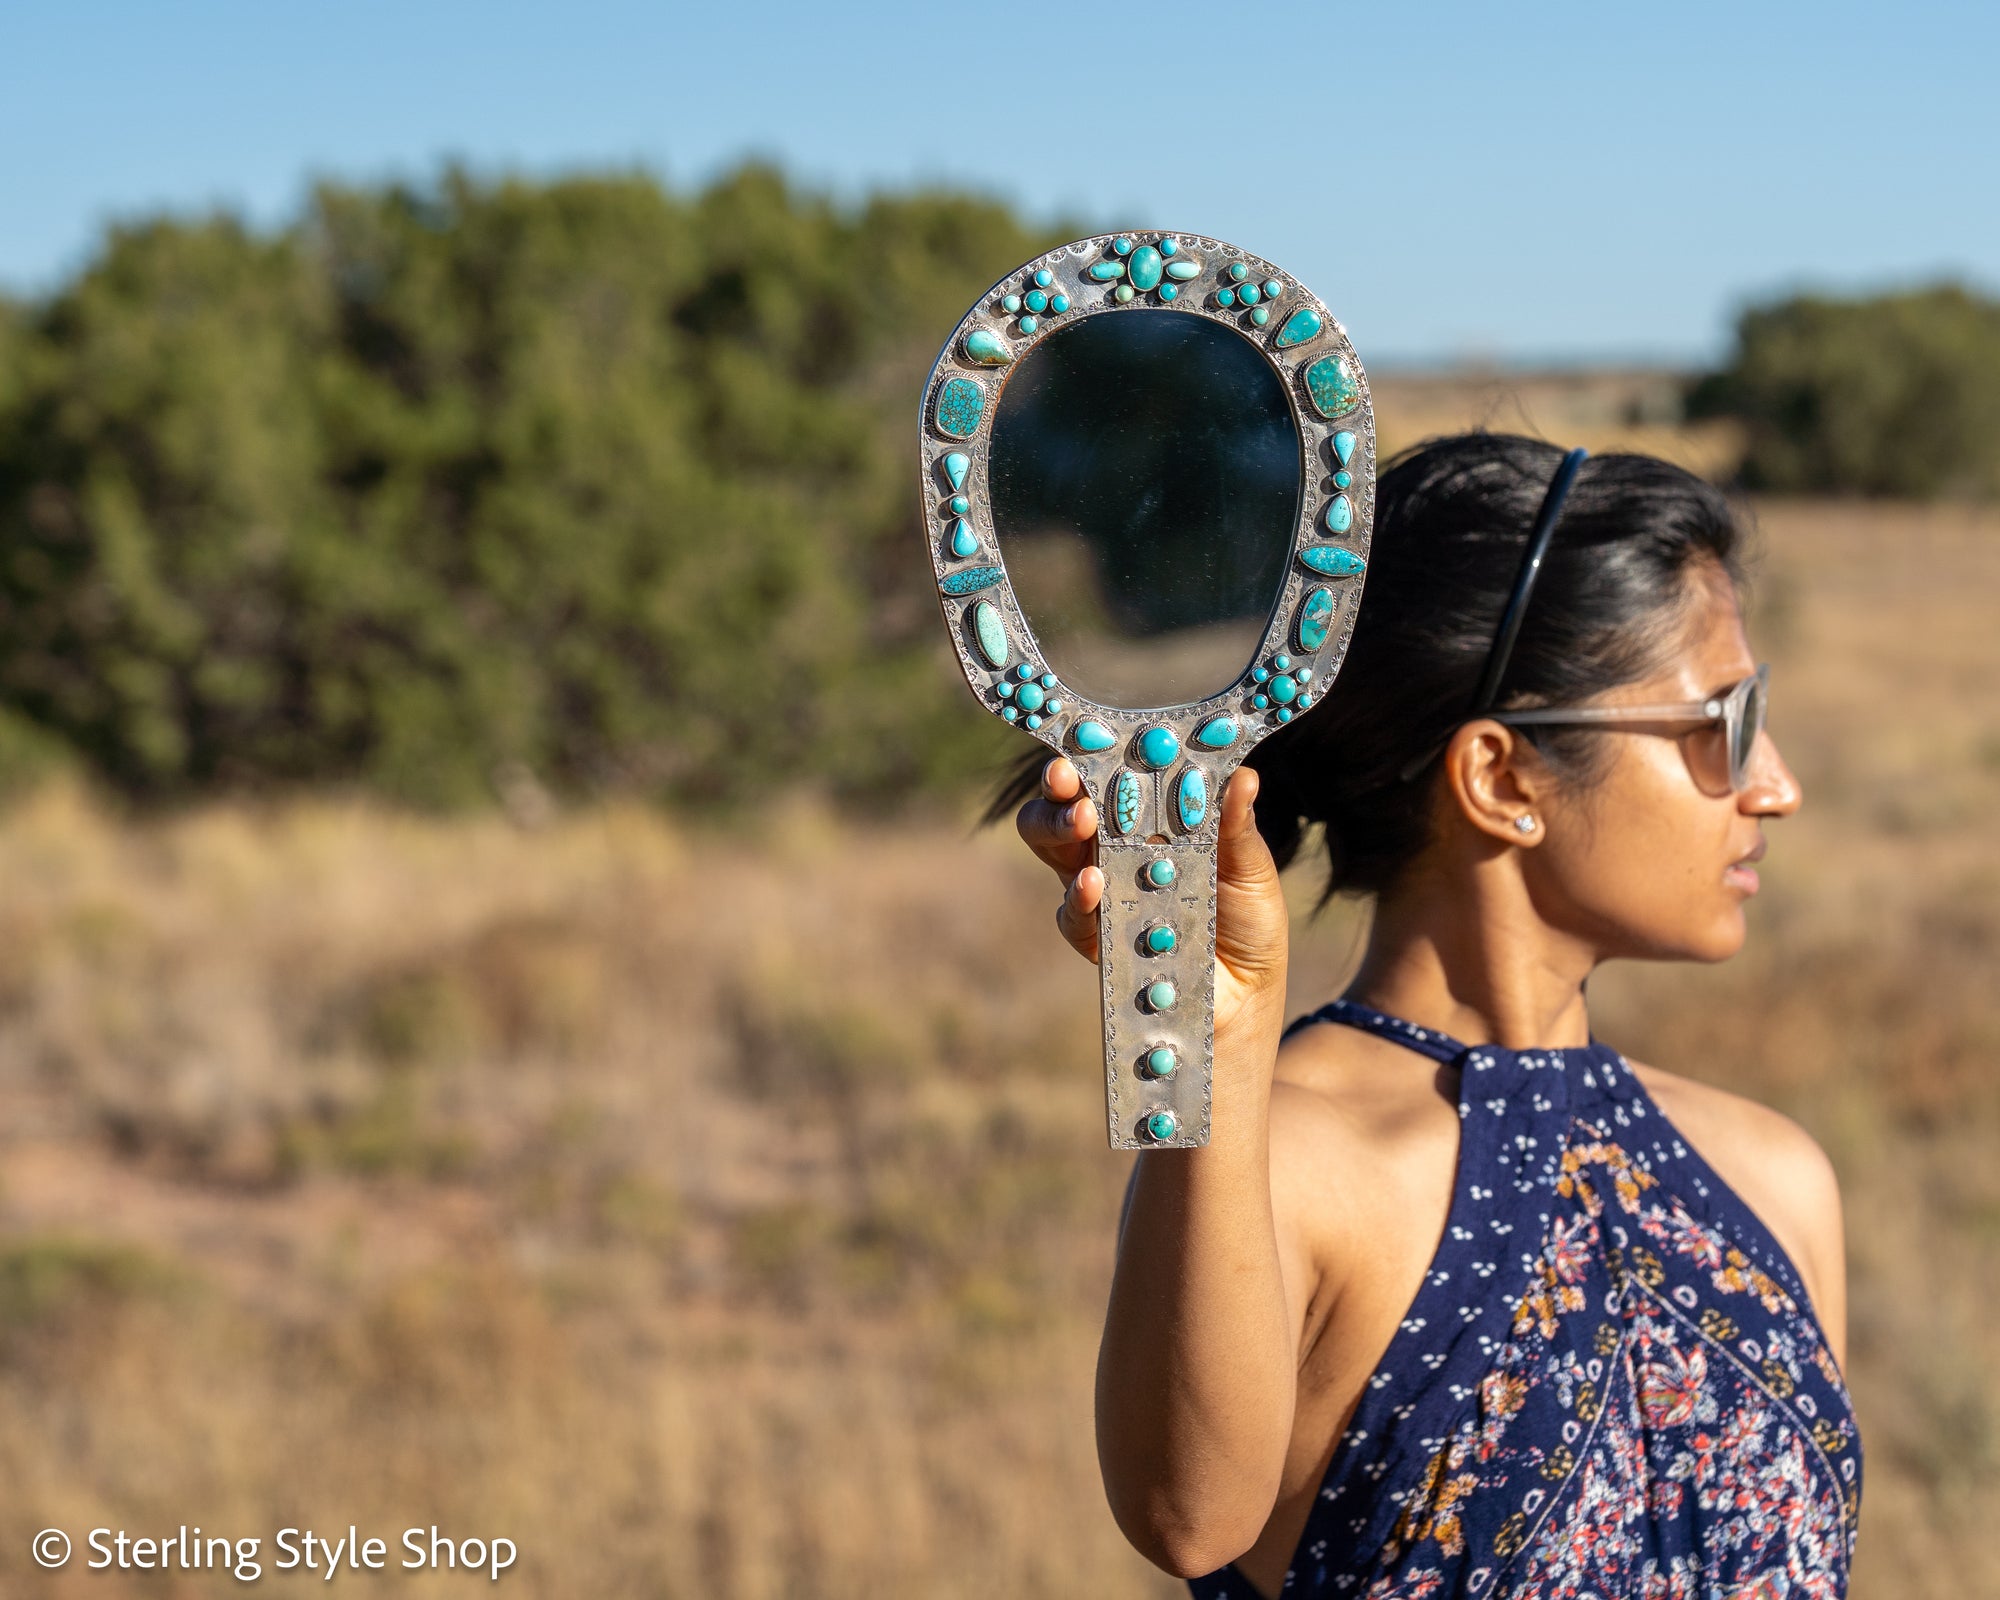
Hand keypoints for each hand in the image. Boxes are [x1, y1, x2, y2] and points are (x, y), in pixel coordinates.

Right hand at [1015, 757, 1289, 1038]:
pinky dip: (1079, 897)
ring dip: (1059, 830)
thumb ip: (1238, 827)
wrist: (1248, 995)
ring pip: (1054, 852)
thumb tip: (1244, 776)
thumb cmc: (1248, 921)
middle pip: (1062, 808)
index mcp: (1147, 819)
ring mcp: (1101, 893)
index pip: (1107, 777)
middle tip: (1070, 781)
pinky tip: (1092, 883)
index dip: (1090, 757)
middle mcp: (1113, 849)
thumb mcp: (1251, 869)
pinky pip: (1073, 915)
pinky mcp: (1097, 939)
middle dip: (1060, 791)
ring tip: (1081, 822)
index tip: (1086, 745)